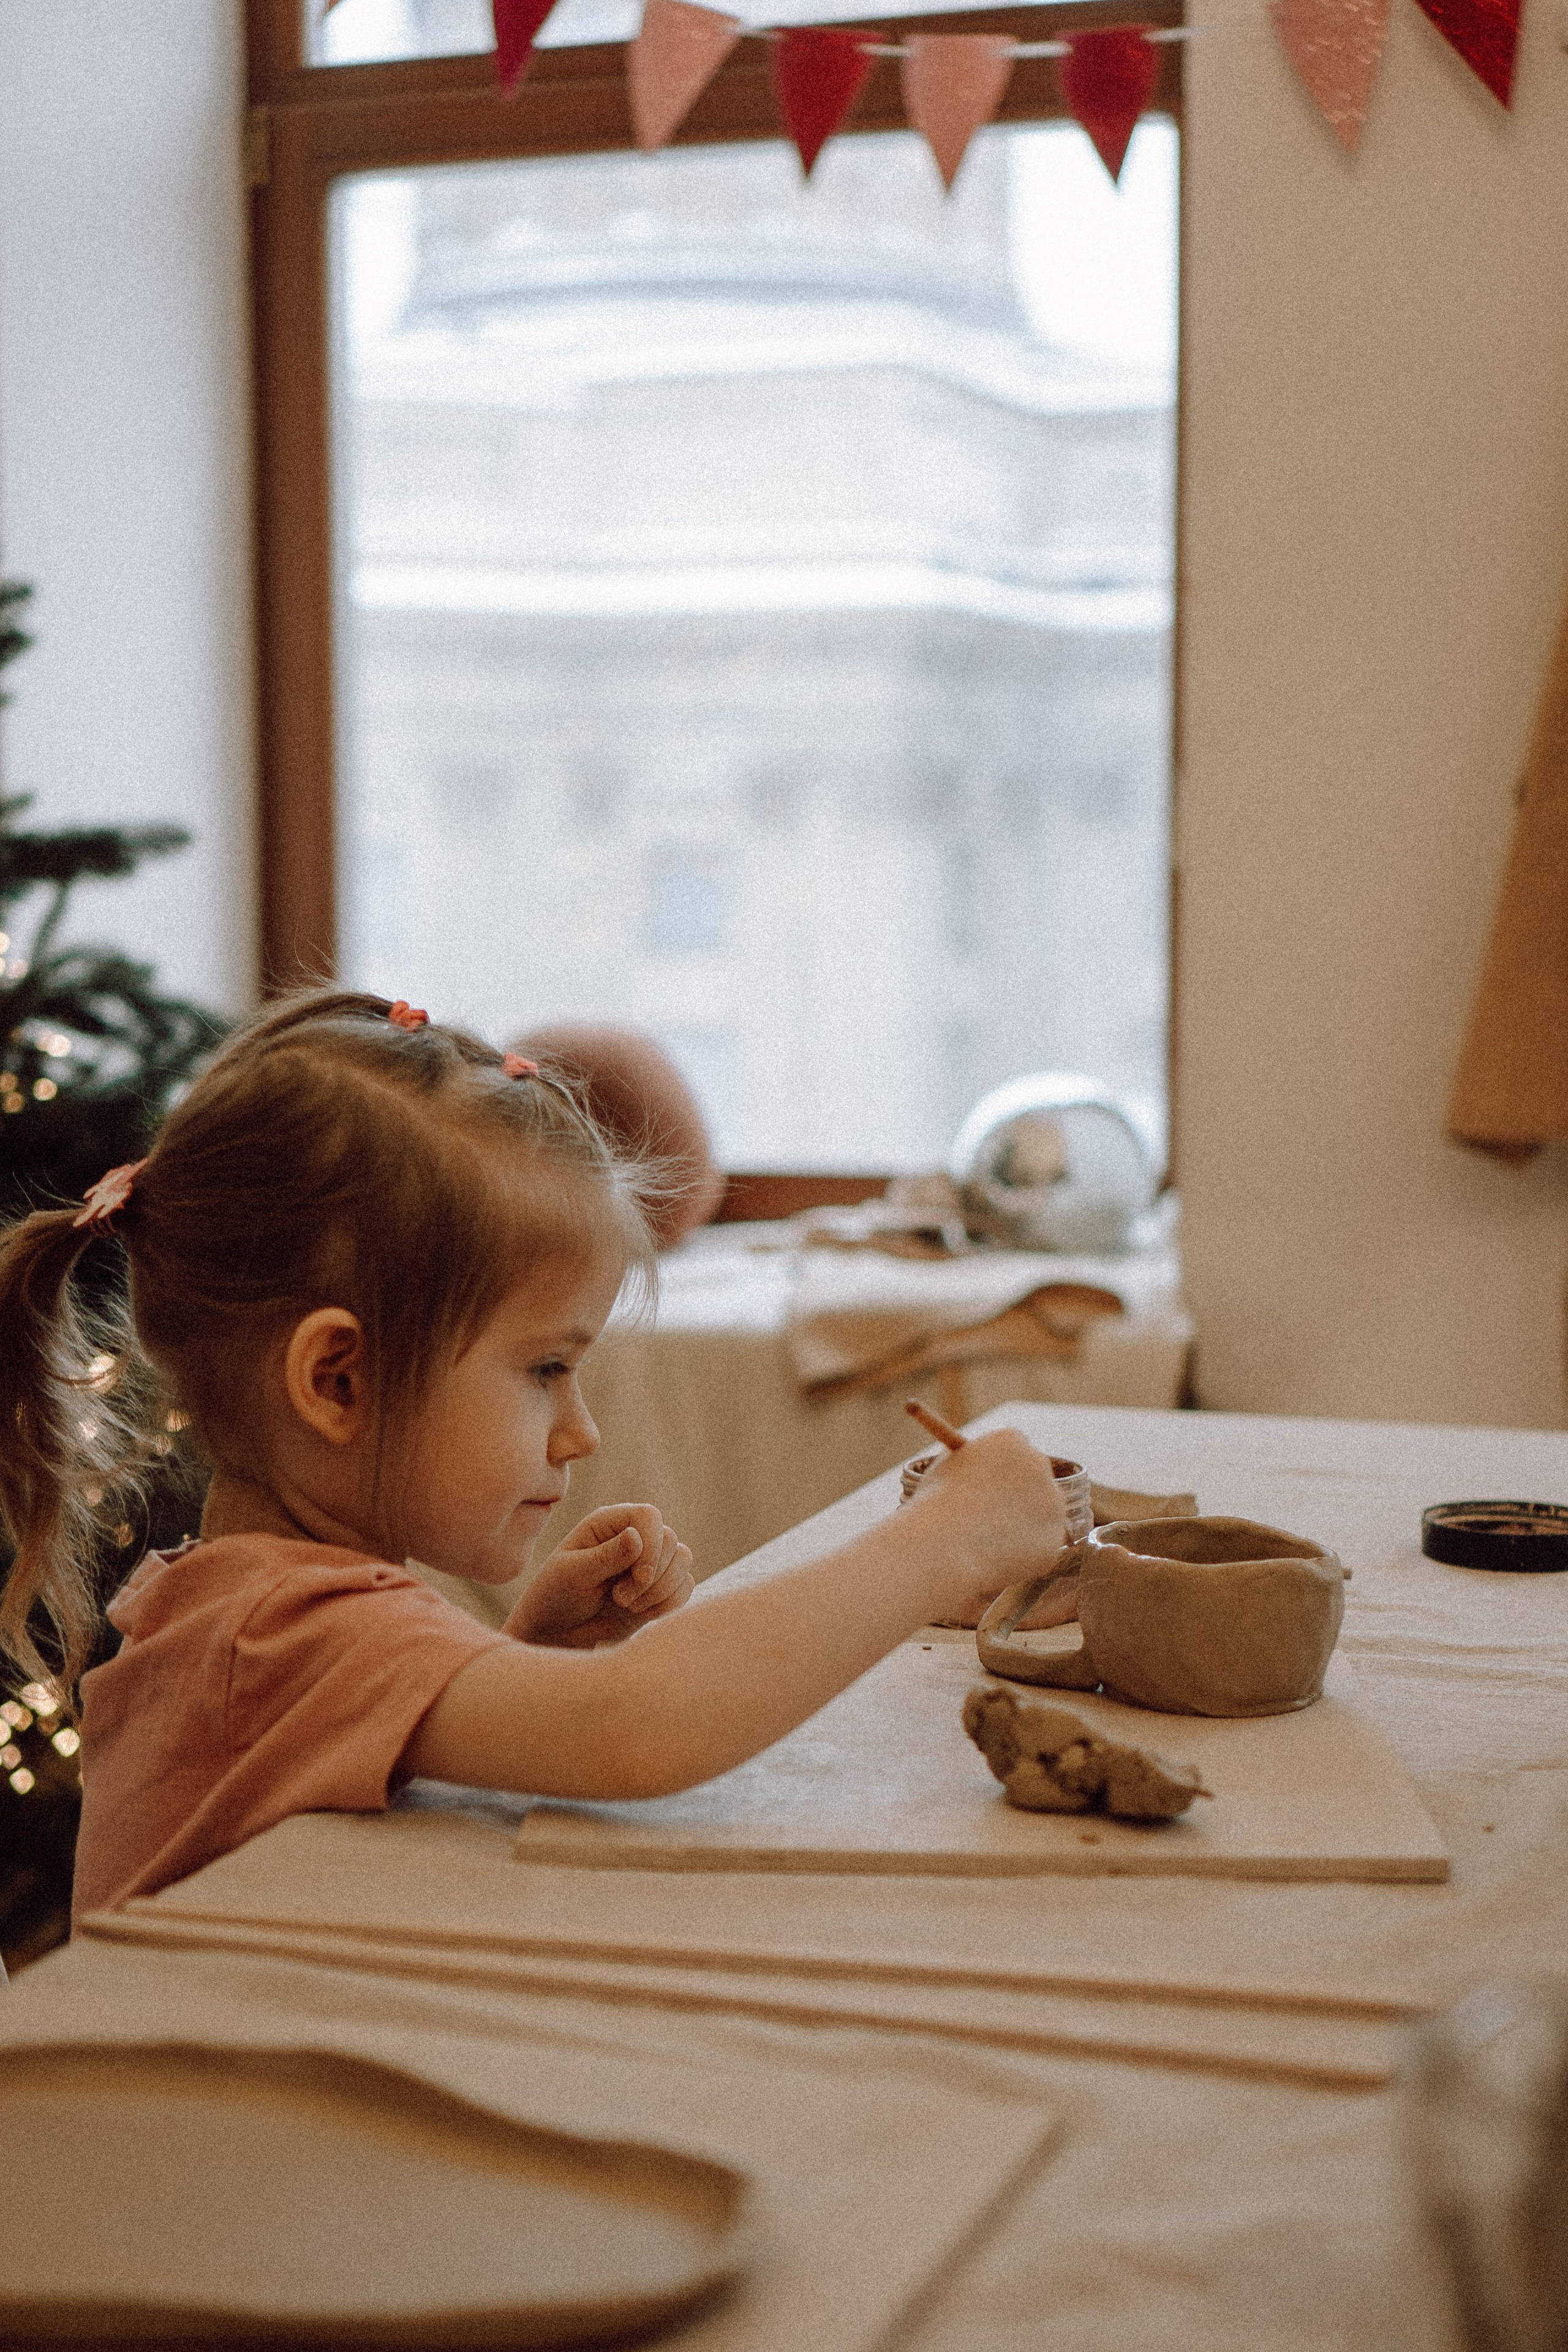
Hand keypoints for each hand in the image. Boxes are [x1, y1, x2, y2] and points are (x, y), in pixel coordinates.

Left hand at [505, 1504, 694, 1648]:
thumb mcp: (573, 1575)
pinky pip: (685, 1586)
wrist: (557, 1631)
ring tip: (629, 1607)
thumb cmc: (556, 1596)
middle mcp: (633, 1536)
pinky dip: (670, 1603)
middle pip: (670, 1540)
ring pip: (683, 1560)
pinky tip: (642, 1614)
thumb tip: (636, 1536)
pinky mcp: (658, 1587)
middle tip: (620, 1599)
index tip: (641, 1577)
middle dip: (652, 1576)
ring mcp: (648, 1561)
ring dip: (662, 1590)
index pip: (649, 1516)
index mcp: (609, 1523)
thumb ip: (606, 1556)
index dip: (652, 1544)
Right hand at [907, 1430, 1072, 1623]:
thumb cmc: (935, 1505)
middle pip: (1036, 1479)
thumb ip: (971, 1464)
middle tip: (998, 1518)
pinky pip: (1040, 1548)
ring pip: (1041, 1516)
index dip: (1003, 1471)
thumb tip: (977, 1471)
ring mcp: (1052, 1502)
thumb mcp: (946, 1468)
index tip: (993, 1487)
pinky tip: (996, 1561)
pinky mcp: (1055, 1538)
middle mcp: (1038, 1464)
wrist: (944, 1545)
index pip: (1016, 1451)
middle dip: (1021, 1498)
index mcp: (1010, 1440)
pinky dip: (1023, 1557)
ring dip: (1022, 1528)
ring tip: (985, 1544)